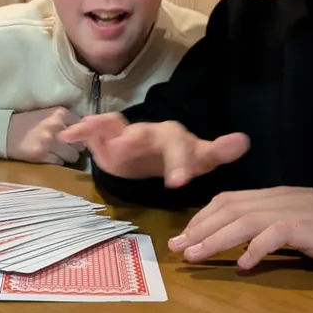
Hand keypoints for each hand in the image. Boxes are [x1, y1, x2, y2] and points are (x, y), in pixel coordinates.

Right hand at [6, 107, 80, 164]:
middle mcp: (56, 126)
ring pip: (72, 156)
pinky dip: (55, 161)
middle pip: (80, 144)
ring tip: (55, 152)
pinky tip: (46, 156)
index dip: (79, 135)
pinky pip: (60, 163)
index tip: (72, 137)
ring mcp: (48, 141)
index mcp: (59, 113)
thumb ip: (66, 121)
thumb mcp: (48, 114)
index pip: (82, 128)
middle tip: (64, 146)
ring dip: (66, 156)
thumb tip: (86, 131)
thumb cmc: (28, 123)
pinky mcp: (41, 155)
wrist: (4, 132)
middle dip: (74, 147)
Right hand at [59, 113, 248, 186]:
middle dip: (136, 142)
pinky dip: (81, 130)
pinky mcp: (105, 137)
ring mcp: (125, 132)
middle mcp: (149, 131)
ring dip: (107, 132)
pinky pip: (93, 129)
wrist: (149, 154)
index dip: (179, 162)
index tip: (178, 184)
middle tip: (125, 152)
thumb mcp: (198, 158)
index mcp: (174, 138)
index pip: (180, 145)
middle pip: (147, 133)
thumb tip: (244, 140)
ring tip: (98, 142)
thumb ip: (218, 151)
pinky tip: (67, 134)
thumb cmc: (175, 157)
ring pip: (118, 128)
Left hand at [167, 187, 312, 268]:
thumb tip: (230, 242)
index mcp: (265, 196)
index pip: (225, 201)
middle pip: (228, 210)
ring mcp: (287, 212)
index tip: (182, 235)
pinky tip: (243, 265)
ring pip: (244, 222)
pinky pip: (275, 236)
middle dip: (199, 228)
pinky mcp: (303, 228)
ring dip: (216, 239)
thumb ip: (257, 225)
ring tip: (196, 255)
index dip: (201, 217)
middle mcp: (272, 200)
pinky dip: (256, 249)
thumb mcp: (282, 219)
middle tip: (177, 248)